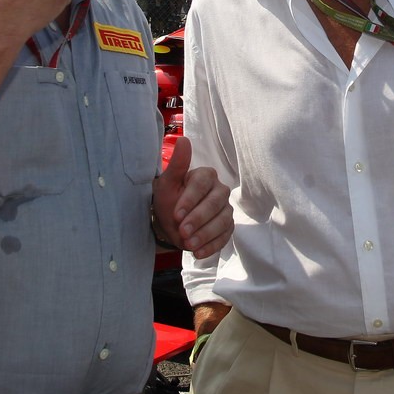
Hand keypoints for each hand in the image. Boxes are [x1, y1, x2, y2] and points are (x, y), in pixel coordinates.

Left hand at [152, 137, 232, 258]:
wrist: (171, 223)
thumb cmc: (168, 200)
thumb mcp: (166, 184)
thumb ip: (176, 165)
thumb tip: (184, 140)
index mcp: (205, 176)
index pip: (202, 184)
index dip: (190, 200)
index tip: (177, 215)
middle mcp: (219, 190)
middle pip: (215, 203)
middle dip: (198, 219)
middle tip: (182, 232)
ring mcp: (225, 209)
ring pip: (223, 220)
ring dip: (206, 234)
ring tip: (189, 245)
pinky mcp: (227, 226)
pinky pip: (225, 236)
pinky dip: (212, 245)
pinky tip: (198, 253)